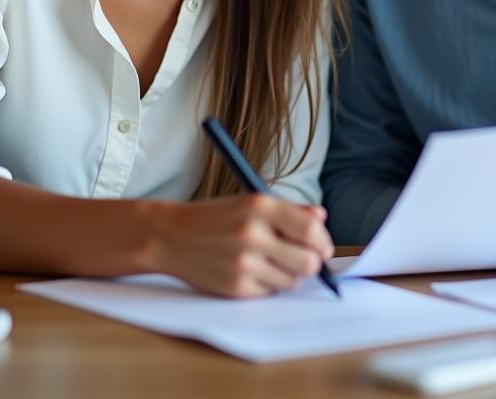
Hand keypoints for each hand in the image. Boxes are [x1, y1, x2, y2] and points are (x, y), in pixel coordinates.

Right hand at [151, 194, 334, 297]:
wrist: (172, 236)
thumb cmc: (217, 216)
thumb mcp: (252, 202)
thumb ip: (290, 211)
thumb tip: (321, 218)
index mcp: (260, 206)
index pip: (310, 229)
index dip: (323, 240)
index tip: (323, 245)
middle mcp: (252, 235)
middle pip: (308, 261)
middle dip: (312, 262)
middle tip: (304, 258)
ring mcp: (243, 264)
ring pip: (292, 280)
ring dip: (290, 274)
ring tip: (272, 261)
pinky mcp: (235, 288)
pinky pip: (271, 292)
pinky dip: (269, 284)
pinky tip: (253, 270)